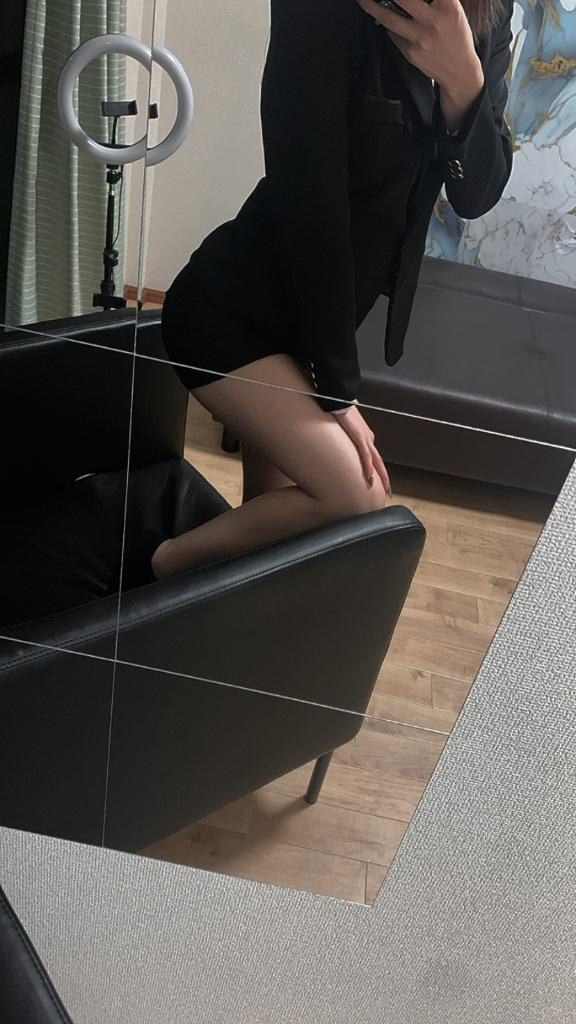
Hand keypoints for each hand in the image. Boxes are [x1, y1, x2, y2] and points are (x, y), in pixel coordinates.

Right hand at [332, 406, 391, 494]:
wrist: (341, 398)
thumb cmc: (341, 408)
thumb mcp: (345, 425)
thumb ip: (346, 433)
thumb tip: (342, 436)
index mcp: (366, 436)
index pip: (373, 456)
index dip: (376, 468)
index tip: (377, 479)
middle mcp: (369, 439)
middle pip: (379, 461)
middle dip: (385, 477)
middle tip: (389, 491)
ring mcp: (365, 439)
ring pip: (376, 461)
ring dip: (381, 476)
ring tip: (385, 489)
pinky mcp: (359, 438)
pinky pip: (365, 456)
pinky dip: (368, 467)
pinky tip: (370, 477)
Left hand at [356, 0, 483, 111]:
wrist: (459, 71)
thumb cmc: (456, 36)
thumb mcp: (453, 11)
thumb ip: (435, 1)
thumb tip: (403, 0)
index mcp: (448, 7)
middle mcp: (433, 21)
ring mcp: (419, 38)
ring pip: (389, 18)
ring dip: (371, 6)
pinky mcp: (410, 52)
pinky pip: (393, 34)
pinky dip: (388, 25)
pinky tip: (386, 20)